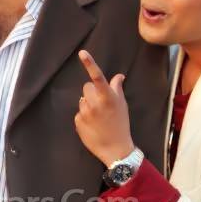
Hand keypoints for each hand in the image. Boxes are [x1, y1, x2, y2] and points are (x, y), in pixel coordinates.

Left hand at [74, 50, 134, 165]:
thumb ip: (117, 88)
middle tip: (101, 104)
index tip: (82, 53)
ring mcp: (85, 113)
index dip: (90, 63)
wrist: (115, 148)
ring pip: (82, 100)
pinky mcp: (78, 122)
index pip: (97, 77)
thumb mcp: (122, 105)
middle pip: (87, 87)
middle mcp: (95, 103)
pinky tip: (93, 125)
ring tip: (98, 116)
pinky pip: (79, 113)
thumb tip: (118, 76)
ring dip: (88, 104)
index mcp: (108, 97)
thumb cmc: (121, 124)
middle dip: (92, 92)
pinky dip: (84, 116)